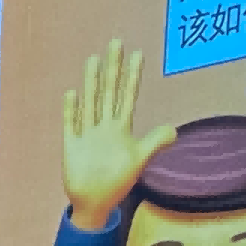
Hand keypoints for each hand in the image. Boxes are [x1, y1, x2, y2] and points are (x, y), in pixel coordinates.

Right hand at [62, 39, 175, 231]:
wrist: (94, 202)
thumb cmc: (117, 181)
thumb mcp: (139, 160)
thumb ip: (154, 142)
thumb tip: (174, 130)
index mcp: (121, 128)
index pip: (128, 96)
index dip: (133, 76)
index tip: (137, 54)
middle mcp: (104, 127)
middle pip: (109, 91)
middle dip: (113, 68)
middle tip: (116, 43)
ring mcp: (87, 135)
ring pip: (91, 103)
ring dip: (92, 82)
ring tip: (93, 60)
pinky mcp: (72, 146)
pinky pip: (71, 125)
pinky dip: (71, 111)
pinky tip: (72, 94)